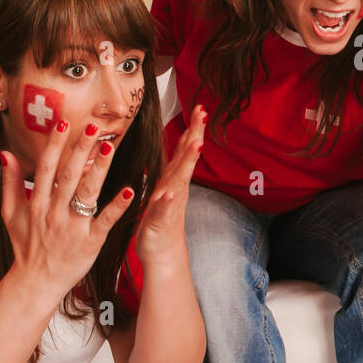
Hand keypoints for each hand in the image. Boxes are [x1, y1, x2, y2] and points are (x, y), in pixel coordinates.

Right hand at [0, 120, 134, 297]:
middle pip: (68, 176)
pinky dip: (117, 207)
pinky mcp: (90, 242)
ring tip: (109, 147)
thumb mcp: (10, 214)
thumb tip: (5, 153)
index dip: (54, 146)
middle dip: (79, 150)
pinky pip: (105, 221)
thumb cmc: (25, 246)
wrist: (35, 283)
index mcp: (37, 203)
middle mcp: (54, 212)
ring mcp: (72, 227)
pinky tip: (129, 190)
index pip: (45, 168)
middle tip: (92, 127)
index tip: (63, 124)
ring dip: (99, 170)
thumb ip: (9, 182)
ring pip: (87, 193)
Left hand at [134, 105, 206, 270]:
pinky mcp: (160, 222)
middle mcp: (175, 189)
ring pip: (179, 180)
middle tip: (202, 115)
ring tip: (195, 146)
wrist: (163, 254)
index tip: (200, 109)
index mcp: (173, 180)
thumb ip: (172, 171)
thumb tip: (180, 150)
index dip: (193, 129)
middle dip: (195, 136)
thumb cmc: (160, 222)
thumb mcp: (165, 190)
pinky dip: (167, 200)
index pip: (185, 150)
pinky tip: (171, 192)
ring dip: (187, 163)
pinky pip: (163, 210)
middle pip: (187, 158)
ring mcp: (170, 204)